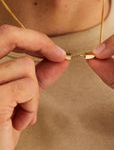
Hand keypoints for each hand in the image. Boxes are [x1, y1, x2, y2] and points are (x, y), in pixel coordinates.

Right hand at [0, 25, 68, 149]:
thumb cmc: (3, 127)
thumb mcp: (22, 96)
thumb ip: (39, 75)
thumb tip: (61, 59)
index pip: (6, 36)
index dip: (34, 38)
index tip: (55, 50)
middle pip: (9, 34)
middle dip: (39, 41)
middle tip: (59, 55)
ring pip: (25, 66)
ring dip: (33, 93)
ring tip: (21, 112)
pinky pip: (27, 87)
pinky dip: (31, 105)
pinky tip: (19, 121)